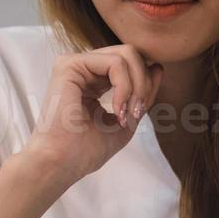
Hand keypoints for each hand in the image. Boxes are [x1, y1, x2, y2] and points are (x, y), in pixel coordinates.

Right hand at [20, 44, 162, 187]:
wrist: (61, 163)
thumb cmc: (86, 150)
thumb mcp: (126, 120)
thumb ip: (141, 95)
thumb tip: (157, 66)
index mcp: (94, 81)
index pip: (131, 65)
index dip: (146, 83)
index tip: (140, 112)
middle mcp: (84, 69)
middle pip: (131, 54)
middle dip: (144, 82)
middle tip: (137, 111)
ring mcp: (76, 64)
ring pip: (127, 54)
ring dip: (137, 86)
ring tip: (128, 112)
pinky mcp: (70, 65)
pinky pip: (115, 63)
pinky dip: (125, 87)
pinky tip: (118, 109)